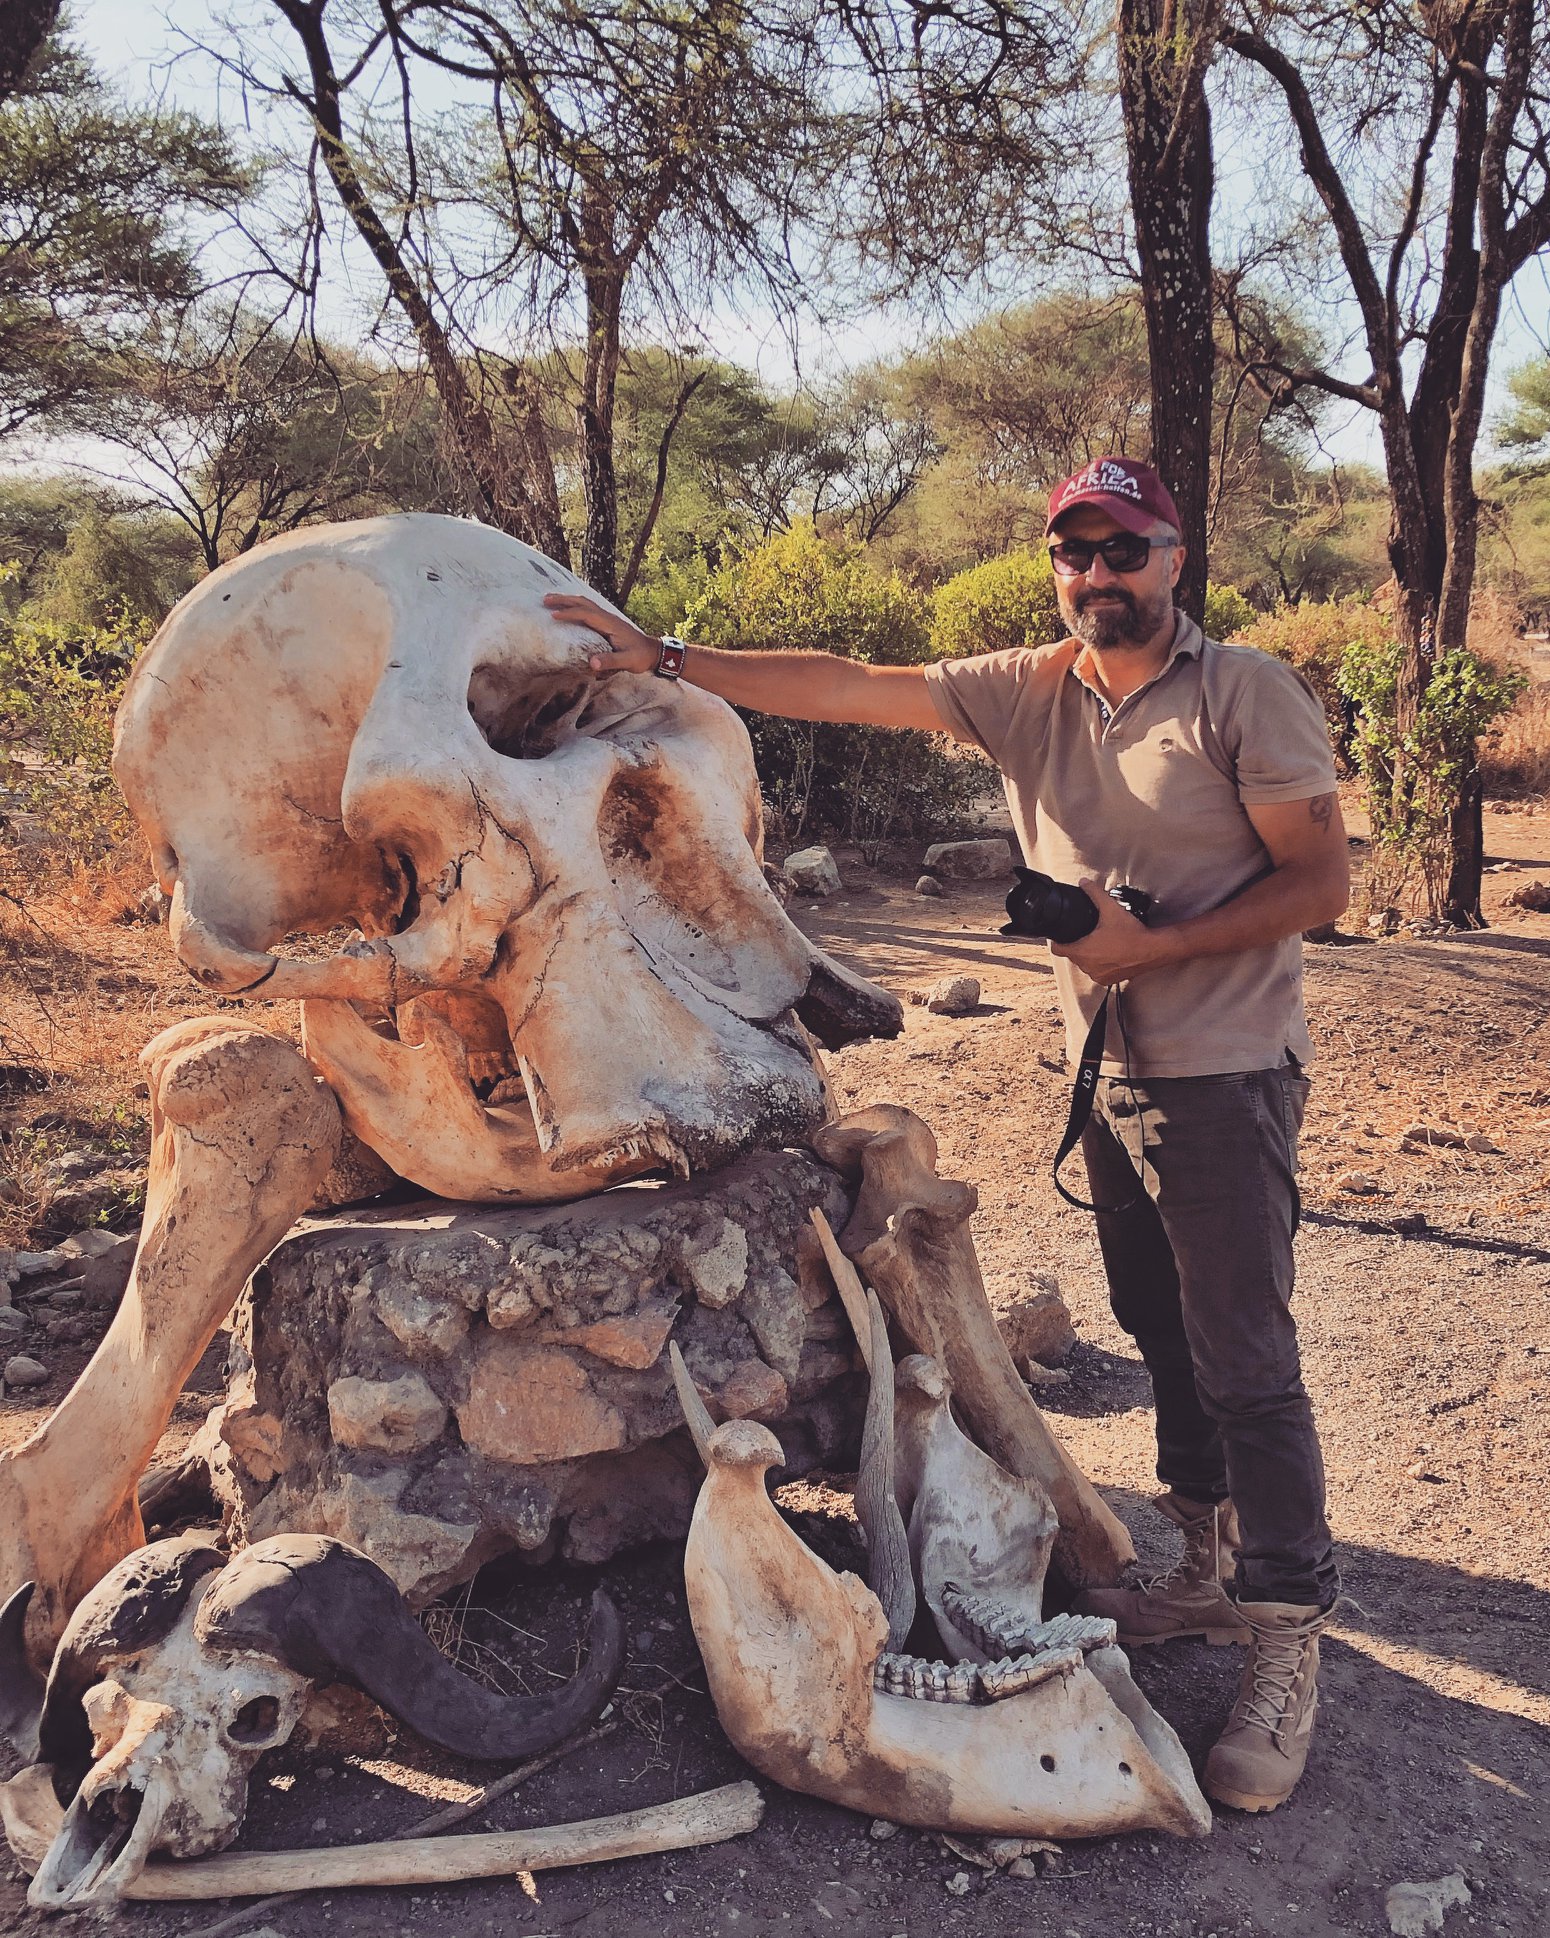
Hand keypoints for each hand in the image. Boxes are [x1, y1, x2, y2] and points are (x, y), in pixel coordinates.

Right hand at [543, 592, 659, 674]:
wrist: (654, 651)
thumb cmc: (641, 657)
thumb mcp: (627, 661)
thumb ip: (610, 661)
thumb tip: (591, 663)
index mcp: (610, 624)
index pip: (586, 615)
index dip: (570, 614)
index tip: (553, 615)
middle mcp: (608, 617)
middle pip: (583, 603)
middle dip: (564, 600)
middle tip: (545, 599)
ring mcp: (608, 618)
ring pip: (585, 604)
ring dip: (568, 600)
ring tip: (551, 600)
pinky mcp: (607, 622)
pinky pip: (588, 609)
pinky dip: (576, 605)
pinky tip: (569, 608)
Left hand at [1049, 879, 1173, 984]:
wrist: (1154, 949)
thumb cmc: (1132, 934)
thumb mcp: (1111, 909)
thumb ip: (1095, 894)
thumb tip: (1084, 883)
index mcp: (1083, 952)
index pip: (1057, 950)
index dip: (1057, 941)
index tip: (1060, 936)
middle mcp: (1088, 967)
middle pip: (1072, 955)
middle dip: (1077, 945)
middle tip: (1086, 934)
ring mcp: (1098, 975)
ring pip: (1085, 964)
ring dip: (1089, 955)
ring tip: (1099, 943)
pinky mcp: (1109, 980)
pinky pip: (1097, 972)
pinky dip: (1100, 964)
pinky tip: (1109, 954)